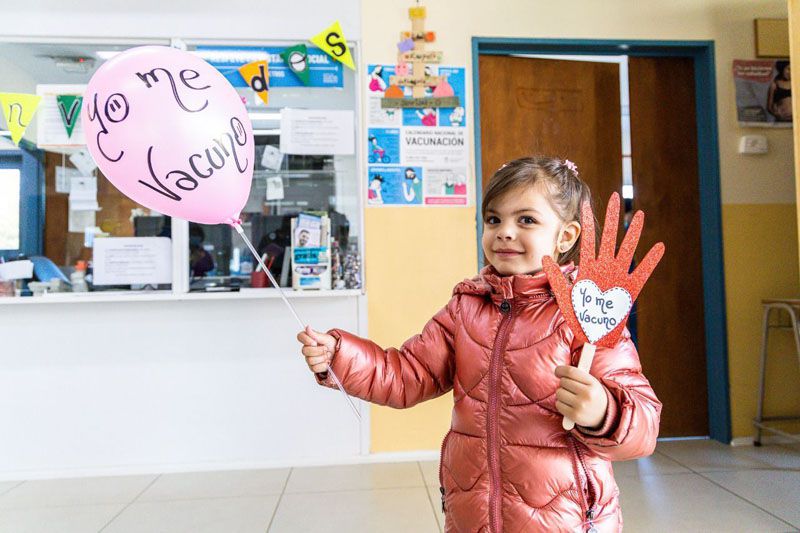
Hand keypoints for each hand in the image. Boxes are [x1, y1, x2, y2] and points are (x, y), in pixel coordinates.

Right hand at [296, 326, 336, 373]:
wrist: (338, 354)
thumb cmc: (332, 345)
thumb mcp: (326, 338)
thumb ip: (315, 334)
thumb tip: (307, 328)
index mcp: (309, 340)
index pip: (300, 336)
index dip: (306, 339)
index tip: (314, 342)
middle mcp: (307, 349)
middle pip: (305, 351)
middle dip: (318, 350)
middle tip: (326, 349)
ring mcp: (309, 359)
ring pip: (310, 360)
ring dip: (322, 358)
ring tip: (327, 355)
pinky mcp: (313, 367)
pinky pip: (314, 368)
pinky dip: (323, 365)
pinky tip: (326, 362)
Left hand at [542, 192, 663, 347]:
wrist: (593, 336)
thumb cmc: (578, 317)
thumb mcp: (565, 296)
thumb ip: (557, 278)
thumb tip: (544, 258)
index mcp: (589, 268)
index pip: (588, 240)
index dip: (586, 222)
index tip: (584, 203)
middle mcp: (604, 268)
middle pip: (609, 238)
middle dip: (612, 218)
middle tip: (615, 198)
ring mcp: (618, 277)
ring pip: (627, 250)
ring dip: (634, 234)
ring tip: (640, 215)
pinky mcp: (629, 289)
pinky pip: (641, 273)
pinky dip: (650, 262)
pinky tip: (658, 248)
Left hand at [554, 365, 607, 428]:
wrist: (604, 415)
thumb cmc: (593, 395)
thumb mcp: (591, 382)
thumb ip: (578, 374)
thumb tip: (559, 370)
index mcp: (592, 383)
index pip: (570, 372)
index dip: (561, 370)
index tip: (558, 372)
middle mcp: (587, 394)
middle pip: (563, 382)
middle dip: (564, 384)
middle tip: (570, 388)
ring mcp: (581, 405)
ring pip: (559, 393)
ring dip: (561, 394)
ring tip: (570, 397)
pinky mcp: (575, 415)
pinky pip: (558, 404)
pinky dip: (560, 404)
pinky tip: (569, 405)